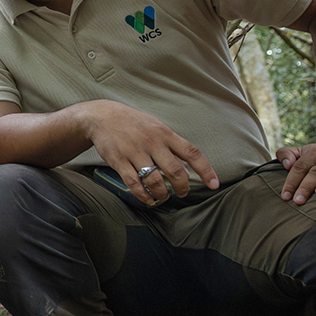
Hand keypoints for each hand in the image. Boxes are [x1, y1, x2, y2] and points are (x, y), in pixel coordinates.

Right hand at [80, 100, 218, 205]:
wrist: (101, 116)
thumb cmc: (133, 123)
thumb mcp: (156, 128)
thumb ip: (171, 147)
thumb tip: (187, 170)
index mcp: (165, 133)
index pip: (192, 153)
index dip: (206, 170)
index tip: (214, 185)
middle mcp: (152, 142)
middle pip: (175, 171)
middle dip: (182, 187)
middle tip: (182, 193)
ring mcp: (134, 151)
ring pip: (155, 180)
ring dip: (162, 194)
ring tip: (163, 197)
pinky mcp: (119, 160)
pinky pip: (134, 183)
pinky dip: (144, 195)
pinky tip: (148, 199)